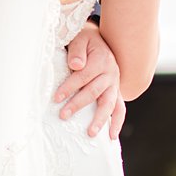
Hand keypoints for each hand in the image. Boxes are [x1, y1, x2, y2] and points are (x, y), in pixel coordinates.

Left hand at [53, 22, 125, 138]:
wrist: (100, 41)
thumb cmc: (86, 41)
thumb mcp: (80, 39)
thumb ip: (76, 51)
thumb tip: (75, 66)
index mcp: (101, 60)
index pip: (83, 76)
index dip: (69, 87)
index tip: (56, 98)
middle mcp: (111, 73)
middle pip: (94, 91)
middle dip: (78, 104)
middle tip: (63, 115)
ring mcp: (115, 84)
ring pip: (109, 103)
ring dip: (100, 119)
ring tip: (90, 133)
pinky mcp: (116, 92)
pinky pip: (120, 108)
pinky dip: (117, 122)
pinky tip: (110, 135)